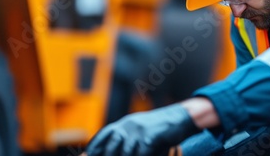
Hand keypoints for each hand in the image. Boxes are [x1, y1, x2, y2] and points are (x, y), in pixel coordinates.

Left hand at [85, 104, 200, 155]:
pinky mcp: (151, 136)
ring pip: (126, 152)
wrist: (182, 118)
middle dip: (109, 155)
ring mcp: (140, 130)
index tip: (86, 154)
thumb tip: (114, 149)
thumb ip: (127, 139)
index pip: (104, 135)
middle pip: (112, 146)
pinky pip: (141, 152)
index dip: (95, 147)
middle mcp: (130, 125)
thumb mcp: (140, 129)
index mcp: (126, 123)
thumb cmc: (161, 128)